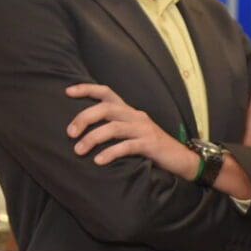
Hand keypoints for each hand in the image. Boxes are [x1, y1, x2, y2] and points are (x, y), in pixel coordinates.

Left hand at [65, 83, 198, 176]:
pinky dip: (110, 153)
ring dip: (92, 138)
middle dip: (84, 118)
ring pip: (113, 128)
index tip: (67, 92)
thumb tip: (86, 132)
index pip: (107, 93)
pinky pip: (126, 146)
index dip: (87, 89)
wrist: (183, 160)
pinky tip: (99, 161)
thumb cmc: (153, 148)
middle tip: (70, 133)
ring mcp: (144, 130)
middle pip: (106, 109)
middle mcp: (136, 116)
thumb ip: (116, 129)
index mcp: (130, 112)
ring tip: (79, 151)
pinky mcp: (151, 145)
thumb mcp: (134, 133)